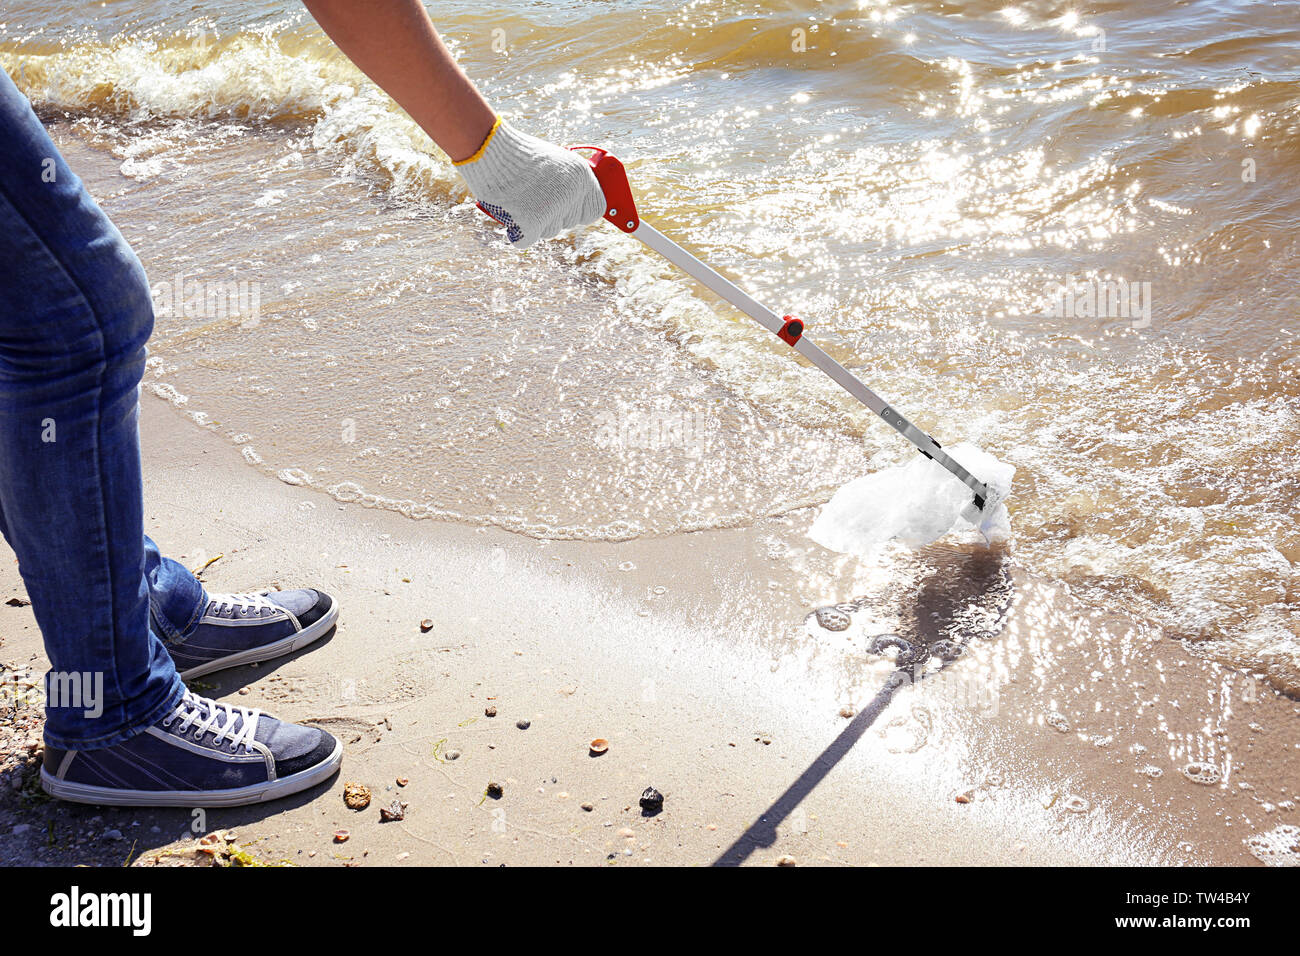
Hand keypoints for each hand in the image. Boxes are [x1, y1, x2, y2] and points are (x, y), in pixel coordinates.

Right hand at [455, 119, 605, 248]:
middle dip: (552, 216)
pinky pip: (527, 240)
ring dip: (534, 223)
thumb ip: (568, 182)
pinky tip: (511, 217)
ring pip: (549, 232)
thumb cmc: (517, 155)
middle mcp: (571, 192)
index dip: (581, 213)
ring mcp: (553, 208)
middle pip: (569, 223)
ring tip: (519, 200)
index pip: (596, 209)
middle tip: (532, 199)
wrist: (490, 149)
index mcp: (581, 175)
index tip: (570, 213)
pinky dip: (517, 233)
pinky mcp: (532, 221)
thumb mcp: (553, 161)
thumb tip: (576, 206)